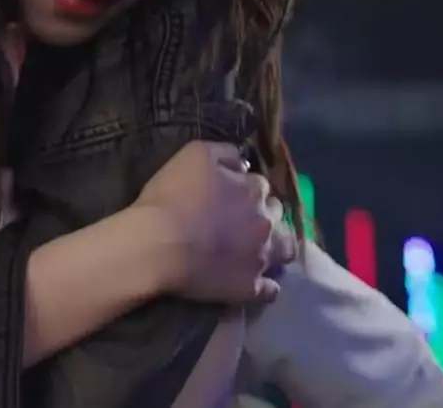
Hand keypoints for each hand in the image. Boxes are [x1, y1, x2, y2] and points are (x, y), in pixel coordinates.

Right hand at [135, 141, 295, 303]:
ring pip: (285, 250)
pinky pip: (270, 290)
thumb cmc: (171, 196)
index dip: (246, 188)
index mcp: (253, 191)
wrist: (156, 243)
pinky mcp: (250, 288)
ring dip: (277, 247)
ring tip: (259, 249)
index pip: (260, 185)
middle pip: (278, 215)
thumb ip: (226, 152)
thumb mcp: (195, 154)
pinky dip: (265, 285)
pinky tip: (255, 281)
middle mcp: (265, 223)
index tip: (232, 193)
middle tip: (245, 219)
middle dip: (266, 214)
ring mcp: (261, 258)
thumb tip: (244, 163)